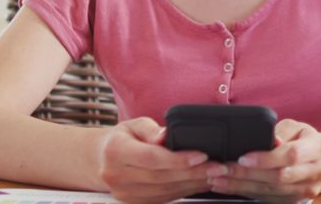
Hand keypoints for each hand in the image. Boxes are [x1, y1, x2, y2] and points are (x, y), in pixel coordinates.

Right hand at [98, 117, 225, 202]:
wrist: (102, 160)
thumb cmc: (122, 138)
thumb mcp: (133, 125)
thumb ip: (151, 130)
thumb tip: (166, 135)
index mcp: (115, 151)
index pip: (151, 158)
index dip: (178, 159)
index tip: (202, 155)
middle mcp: (117, 176)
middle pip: (161, 177)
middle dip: (194, 172)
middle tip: (218, 166)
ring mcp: (125, 194)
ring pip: (165, 191)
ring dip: (193, 184)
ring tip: (214, 174)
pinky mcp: (134, 203)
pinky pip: (164, 198)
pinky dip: (185, 191)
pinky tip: (200, 182)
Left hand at [208, 119, 320, 202]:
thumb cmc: (303, 138)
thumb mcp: (295, 127)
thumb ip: (279, 132)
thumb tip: (264, 141)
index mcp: (318, 148)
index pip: (290, 155)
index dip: (265, 158)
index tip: (243, 157)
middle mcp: (317, 171)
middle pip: (278, 177)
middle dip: (246, 174)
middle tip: (221, 169)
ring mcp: (308, 189)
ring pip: (272, 191)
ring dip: (241, 186)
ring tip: (218, 180)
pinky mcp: (296, 200)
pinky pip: (269, 199)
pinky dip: (247, 193)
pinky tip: (229, 187)